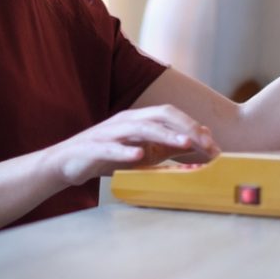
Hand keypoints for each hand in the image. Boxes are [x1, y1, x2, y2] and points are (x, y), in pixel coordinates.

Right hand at [42, 105, 220, 185]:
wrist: (68, 164)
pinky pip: (111, 147)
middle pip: (159, 115)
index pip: (170, 115)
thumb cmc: (108, 157)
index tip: (212, 143)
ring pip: (140, 128)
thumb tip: (200, 144)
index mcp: (139, 119)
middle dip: (184, 126)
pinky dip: (126, 151)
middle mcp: (126, 121)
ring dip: (164, 135)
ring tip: (183, 143)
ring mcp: (109, 132)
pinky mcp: (93, 147)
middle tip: (205, 142)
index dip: (192, 126)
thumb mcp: (144, 152)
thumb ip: (169, 147)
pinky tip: (139, 156)